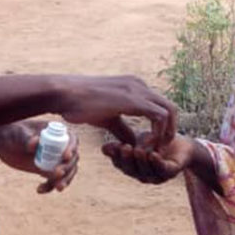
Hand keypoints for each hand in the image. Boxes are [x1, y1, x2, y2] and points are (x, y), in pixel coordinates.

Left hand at [0, 119, 78, 193]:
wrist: (2, 142)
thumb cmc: (10, 132)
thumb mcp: (17, 134)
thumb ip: (26, 138)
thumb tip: (35, 143)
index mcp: (56, 132)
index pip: (71, 139)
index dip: (72, 148)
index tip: (66, 157)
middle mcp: (59, 146)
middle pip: (72, 158)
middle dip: (68, 167)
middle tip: (57, 174)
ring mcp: (53, 159)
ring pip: (67, 171)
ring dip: (65, 180)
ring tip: (57, 188)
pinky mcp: (46, 170)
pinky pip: (53, 180)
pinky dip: (49, 187)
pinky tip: (39, 190)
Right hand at [52, 76, 177, 146]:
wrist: (63, 93)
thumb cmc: (78, 104)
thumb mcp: (106, 118)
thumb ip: (122, 129)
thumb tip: (133, 142)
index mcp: (134, 87)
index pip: (159, 106)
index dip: (160, 128)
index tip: (150, 145)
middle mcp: (139, 85)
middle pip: (170, 107)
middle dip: (169, 131)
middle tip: (158, 150)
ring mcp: (138, 90)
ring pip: (170, 111)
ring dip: (165, 134)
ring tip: (151, 150)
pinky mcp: (134, 100)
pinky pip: (160, 117)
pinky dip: (157, 134)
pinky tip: (143, 146)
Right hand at [101, 132, 198, 183]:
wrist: (180, 142)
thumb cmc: (155, 141)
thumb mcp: (134, 141)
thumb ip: (122, 146)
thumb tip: (103, 149)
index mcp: (133, 169)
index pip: (121, 165)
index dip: (115, 157)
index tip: (111, 146)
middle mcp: (144, 175)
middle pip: (132, 170)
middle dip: (127, 159)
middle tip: (124, 147)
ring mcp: (158, 176)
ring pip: (147, 171)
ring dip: (141, 161)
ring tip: (137, 149)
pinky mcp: (172, 172)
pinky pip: (164, 170)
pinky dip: (157, 163)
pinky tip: (153, 154)